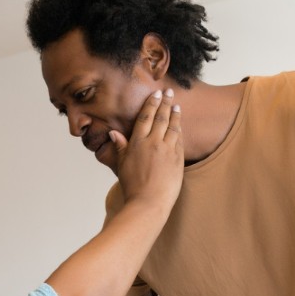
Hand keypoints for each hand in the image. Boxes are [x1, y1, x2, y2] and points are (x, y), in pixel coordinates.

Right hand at [109, 89, 182, 210]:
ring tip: (177, 105)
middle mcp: (153, 142)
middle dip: (165, 103)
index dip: (151, 104)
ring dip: (175, 114)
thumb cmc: (133, 187)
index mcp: (138, 143)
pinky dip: (180, 130)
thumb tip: (114, 133)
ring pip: (173, 127)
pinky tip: (180, 126)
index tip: (156, 94)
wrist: (148, 203)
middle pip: (161, 118)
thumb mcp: (122, 165)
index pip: (146, 117)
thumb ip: (120, 147)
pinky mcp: (178, 159)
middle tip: (169, 92)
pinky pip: (180, 140)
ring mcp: (167, 150)